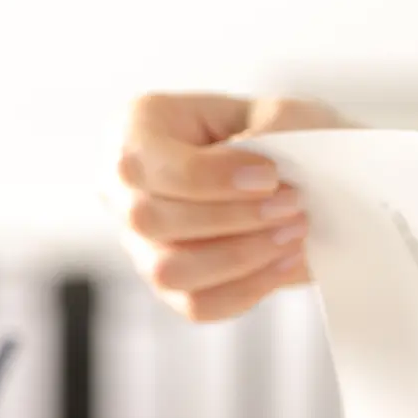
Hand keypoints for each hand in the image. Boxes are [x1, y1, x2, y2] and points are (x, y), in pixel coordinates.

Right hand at [108, 93, 353, 320]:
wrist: (296, 174)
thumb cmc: (279, 134)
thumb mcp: (280, 111)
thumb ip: (273, 125)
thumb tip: (262, 159)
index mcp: (136, 129)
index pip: (151, 165)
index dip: (212, 177)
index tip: (271, 176)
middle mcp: (122, 189)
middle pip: (150, 220)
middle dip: (233, 217)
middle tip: (294, 204)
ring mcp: (140, 243)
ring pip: (169, 271)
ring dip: (241, 256)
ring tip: (294, 234)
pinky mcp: (170, 285)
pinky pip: (197, 305)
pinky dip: (247, 289)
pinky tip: (285, 262)